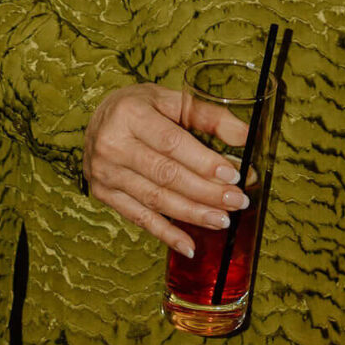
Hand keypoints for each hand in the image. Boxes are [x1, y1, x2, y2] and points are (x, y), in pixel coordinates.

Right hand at [82, 83, 250, 257]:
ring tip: (222, 220)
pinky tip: (189, 245)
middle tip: (237, 201)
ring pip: (156, 200)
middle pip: (166, 175)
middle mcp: (113, 145)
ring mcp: (106, 173)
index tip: (233, 174)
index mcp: (130, 114)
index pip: (172, 143)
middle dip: (206, 192)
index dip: (203, 161)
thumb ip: (208, 116)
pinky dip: (166, 234)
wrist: (98, 119)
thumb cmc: (140, 107)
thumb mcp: (170, 99)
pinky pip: (139, 218)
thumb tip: (245, 135)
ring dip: (192, 214)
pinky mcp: (104, 195)